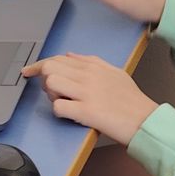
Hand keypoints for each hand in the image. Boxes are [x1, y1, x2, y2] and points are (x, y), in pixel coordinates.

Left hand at [23, 53, 157, 142]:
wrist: (146, 120)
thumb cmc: (132, 100)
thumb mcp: (114, 73)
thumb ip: (91, 62)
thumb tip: (70, 55)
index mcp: (94, 65)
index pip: (59, 58)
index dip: (39, 65)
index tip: (29, 71)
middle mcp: (88, 76)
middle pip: (50, 67)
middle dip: (43, 79)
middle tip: (52, 91)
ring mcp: (87, 93)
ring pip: (51, 83)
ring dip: (50, 94)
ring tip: (63, 102)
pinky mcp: (87, 111)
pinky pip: (58, 107)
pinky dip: (59, 112)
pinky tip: (70, 114)